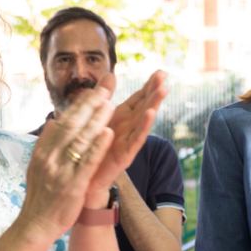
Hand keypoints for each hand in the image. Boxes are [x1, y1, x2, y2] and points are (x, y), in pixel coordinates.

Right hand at [21, 88, 115, 239]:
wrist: (36, 224)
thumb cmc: (42, 195)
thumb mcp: (38, 165)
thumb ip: (47, 143)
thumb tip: (55, 120)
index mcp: (44, 151)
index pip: (63, 122)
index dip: (79, 105)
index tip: (94, 90)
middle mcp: (50, 157)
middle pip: (72, 125)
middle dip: (90, 105)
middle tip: (106, 88)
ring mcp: (61, 170)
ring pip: (80, 139)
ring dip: (96, 120)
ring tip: (111, 103)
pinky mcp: (73, 184)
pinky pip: (87, 161)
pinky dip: (98, 146)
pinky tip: (109, 132)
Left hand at [86, 70, 167, 201]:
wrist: (86, 179)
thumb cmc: (93, 148)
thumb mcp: (98, 117)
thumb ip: (105, 96)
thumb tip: (110, 73)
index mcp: (122, 117)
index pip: (139, 98)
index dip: (149, 85)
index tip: (161, 72)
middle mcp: (128, 127)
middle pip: (145, 105)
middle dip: (155, 90)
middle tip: (165, 76)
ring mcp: (129, 140)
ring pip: (144, 120)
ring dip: (154, 104)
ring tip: (163, 90)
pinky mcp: (125, 154)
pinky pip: (136, 138)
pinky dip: (144, 126)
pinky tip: (150, 113)